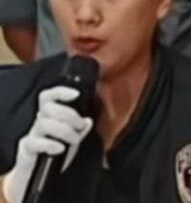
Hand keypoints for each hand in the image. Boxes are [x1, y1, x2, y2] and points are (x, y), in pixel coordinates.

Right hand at [2, 86, 92, 202]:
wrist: (38, 171)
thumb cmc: (55, 150)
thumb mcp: (72, 139)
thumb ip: (80, 129)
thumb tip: (88, 121)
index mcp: (51, 115)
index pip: (49, 96)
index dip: (61, 92)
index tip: (75, 94)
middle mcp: (40, 121)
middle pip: (48, 107)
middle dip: (69, 115)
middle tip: (80, 126)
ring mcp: (33, 134)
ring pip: (43, 123)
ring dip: (64, 131)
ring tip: (74, 140)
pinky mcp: (28, 148)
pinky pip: (35, 142)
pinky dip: (50, 144)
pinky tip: (60, 148)